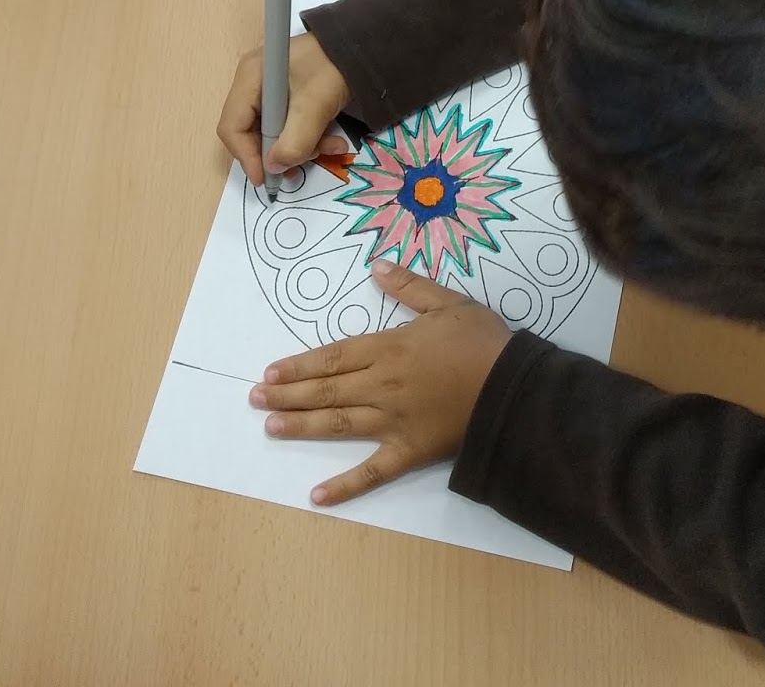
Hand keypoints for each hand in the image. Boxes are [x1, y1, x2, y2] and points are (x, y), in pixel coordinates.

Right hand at [216, 31, 350, 184]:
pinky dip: (310, 137)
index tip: (265, 178)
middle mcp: (255, 83)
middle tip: (302, 167)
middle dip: (279, 153)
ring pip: (275, 132)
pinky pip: (291, 125)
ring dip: (302, 148)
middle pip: (252, 132)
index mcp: (250, 77)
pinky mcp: (291, 96)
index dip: (246, 156)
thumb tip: (274, 166)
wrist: (365, 44)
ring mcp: (272, 90)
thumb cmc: (333, 66)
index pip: (232, 126)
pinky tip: (334, 141)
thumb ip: (295, 141)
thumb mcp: (315, 105)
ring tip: (331, 149)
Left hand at [250, 261, 511, 504]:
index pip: (333, 357)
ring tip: (270, 426)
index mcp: (388, 348)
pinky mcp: (409, 451)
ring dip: (301, 425)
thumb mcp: (448, 302)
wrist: (511, 387)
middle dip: (287, 392)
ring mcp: (392, 421)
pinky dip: (344, 486)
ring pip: (338, 423)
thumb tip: (376, 267)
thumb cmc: (481, 342)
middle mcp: (381, 385)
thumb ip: (410, 287)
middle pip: (326, 390)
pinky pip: (372, 471)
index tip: (271, 370)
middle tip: (254, 397)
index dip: (300, 364)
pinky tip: (316, 496)